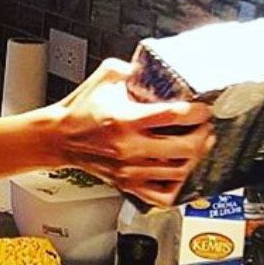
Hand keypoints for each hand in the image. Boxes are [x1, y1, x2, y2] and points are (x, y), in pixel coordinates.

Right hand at [52, 58, 213, 207]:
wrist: (58, 137)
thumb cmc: (80, 110)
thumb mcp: (105, 76)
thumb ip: (132, 69)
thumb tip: (154, 68)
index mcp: (125, 119)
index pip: (174, 116)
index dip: (197, 112)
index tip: (203, 109)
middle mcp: (129, 147)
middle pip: (184, 148)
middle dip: (203, 136)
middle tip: (205, 127)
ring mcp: (129, 169)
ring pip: (178, 172)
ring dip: (195, 159)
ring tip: (198, 147)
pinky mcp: (126, 183)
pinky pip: (161, 196)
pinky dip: (177, 188)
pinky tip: (180, 174)